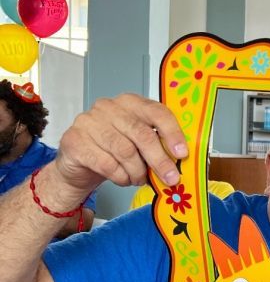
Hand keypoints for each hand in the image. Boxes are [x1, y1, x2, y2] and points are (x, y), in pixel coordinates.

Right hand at [54, 94, 186, 194]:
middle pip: (142, 134)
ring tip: (140, 179)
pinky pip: (107, 164)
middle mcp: (108, 107)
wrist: (78, 164)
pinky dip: (121, 176)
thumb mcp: (137, 142)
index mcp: (130, 102)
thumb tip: (180, 160)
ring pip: (125, 151)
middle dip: (160, 160)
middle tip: (171, 178)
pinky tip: (123, 179)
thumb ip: (157, 144)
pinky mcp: (75, 141)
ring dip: (137, 172)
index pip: (157, 112)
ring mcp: (89, 122)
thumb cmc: (113, 150)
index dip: (172, 133)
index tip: (182, 153)